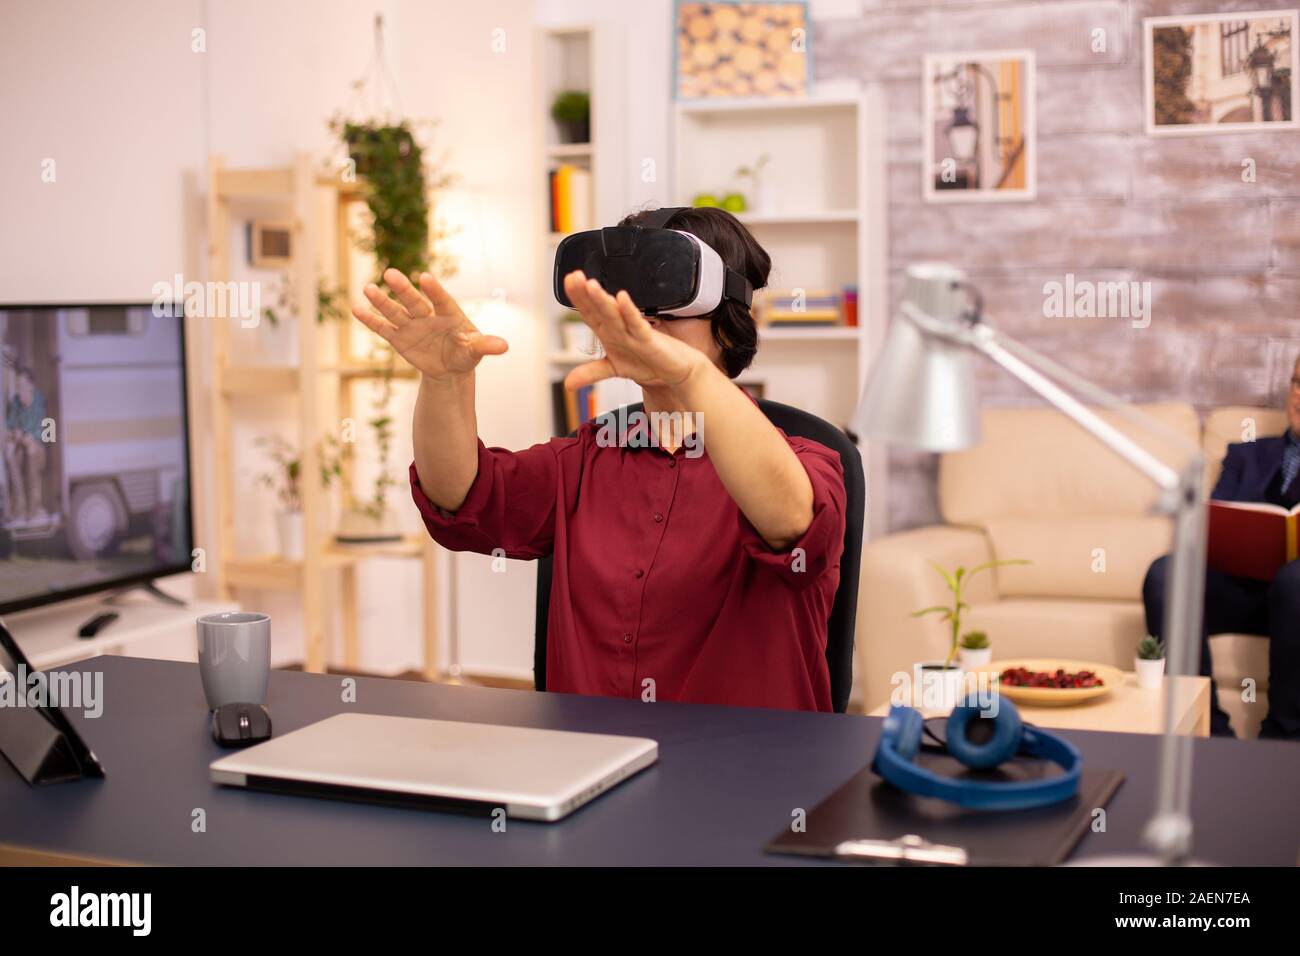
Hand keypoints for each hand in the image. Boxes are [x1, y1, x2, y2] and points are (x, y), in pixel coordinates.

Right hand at [351, 268, 507, 380]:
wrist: (450, 367)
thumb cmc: (465, 353)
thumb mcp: (475, 350)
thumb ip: (485, 345)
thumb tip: (504, 346)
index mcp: (448, 314)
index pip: (441, 300)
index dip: (434, 290)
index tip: (425, 278)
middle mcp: (427, 315)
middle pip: (414, 301)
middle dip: (403, 289)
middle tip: (390, 273)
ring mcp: (411, 325)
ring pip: (395, 311)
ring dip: (382, 301)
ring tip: (368, 288)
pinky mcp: (399, 337)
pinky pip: (383, 328)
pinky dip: (370, 320)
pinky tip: (356, 309)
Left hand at [561, 271, 706, 391]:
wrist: (674, 371)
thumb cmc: (646, 363)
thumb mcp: (614, 369)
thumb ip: (591, 373)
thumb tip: (568, 384)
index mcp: (608, 332)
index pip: (589, 313)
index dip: (578, 298)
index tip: (567, 282)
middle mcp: (619, 329)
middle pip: (599, 308)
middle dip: (586, 294)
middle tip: (574, 277)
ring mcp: (633, 332)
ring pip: (615, 314)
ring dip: (602, 300)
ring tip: (591, 285)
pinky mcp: (648, 339)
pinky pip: (637, 324)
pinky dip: (629, 312)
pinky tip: (621, 299)